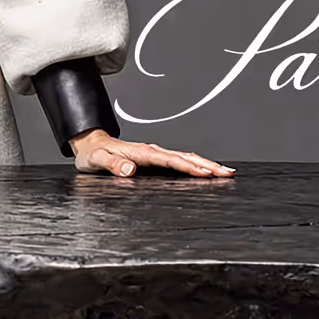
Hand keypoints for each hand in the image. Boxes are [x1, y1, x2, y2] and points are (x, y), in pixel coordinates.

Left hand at [70, 129, 233, 177]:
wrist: (90, 144)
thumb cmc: (92, 155)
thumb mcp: (97, 160)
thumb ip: (112, 165)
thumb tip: (131, 170)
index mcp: (141, 152)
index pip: (170, 160)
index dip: (188, 167)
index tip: (206, 173)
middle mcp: (151, 151)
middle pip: (184, 157)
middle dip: (207, 165)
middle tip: (228, 173)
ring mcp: (154, 154)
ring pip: (185, 157)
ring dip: (206, 164)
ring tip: (226, 171)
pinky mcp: (154, 158)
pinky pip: (178, 160)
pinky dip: (195, 164)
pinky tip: (206, 169)